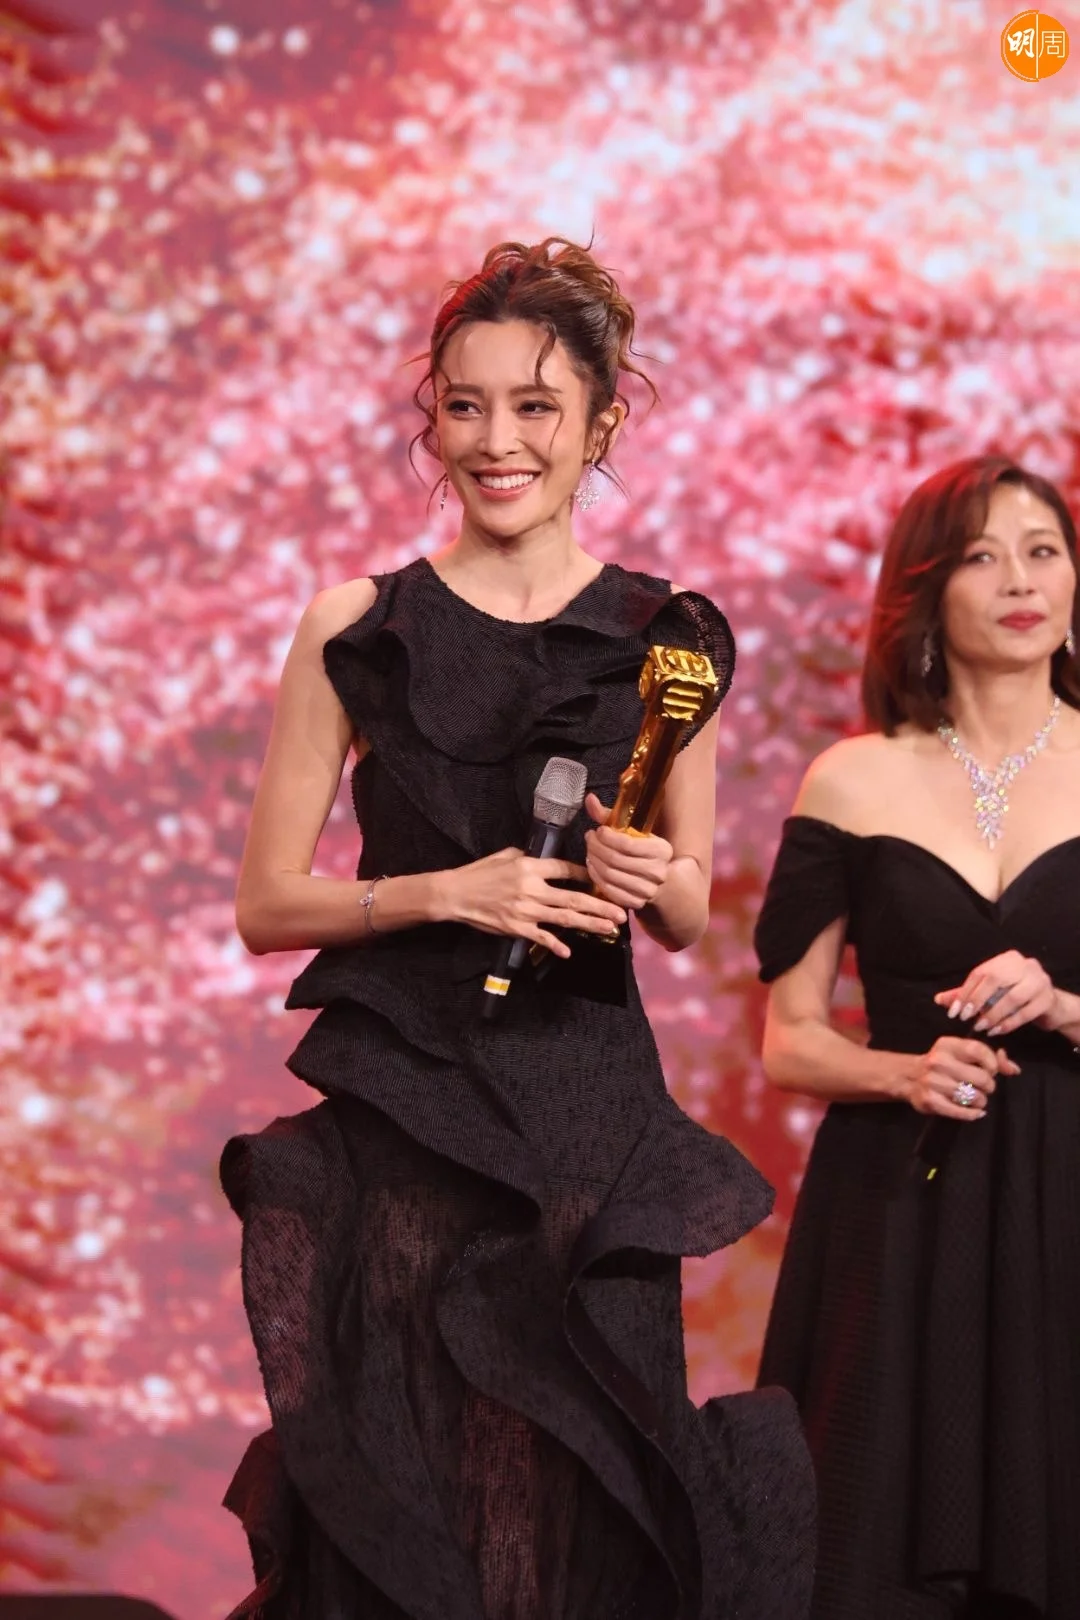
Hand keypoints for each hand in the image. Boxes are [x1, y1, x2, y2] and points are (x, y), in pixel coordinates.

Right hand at [443, 847, 626, 959]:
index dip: (587, 875)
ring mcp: (526, 910)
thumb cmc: (481, 872)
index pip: (567, 870)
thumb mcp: (507, 855)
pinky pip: (541, 937)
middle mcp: (532, 888)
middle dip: (601, 906)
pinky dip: (556, 945)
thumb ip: (530, 858)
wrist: (457, 894)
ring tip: (609, 928)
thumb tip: (547, 862)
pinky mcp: (517, 928)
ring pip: (565, 918)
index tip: (603, 880)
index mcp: (531, 867)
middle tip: (621, 913)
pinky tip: (569, 951)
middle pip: (574, 898)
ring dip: (590, 923)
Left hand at [583, 792, 673, 910]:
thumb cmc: (642, 850)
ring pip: (610, 875)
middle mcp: (658, 871)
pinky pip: (609, 890)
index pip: (627, 844)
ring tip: (590, 851)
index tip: (597, 830)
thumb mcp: (632, 831)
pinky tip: (593, 866)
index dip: (607, 837)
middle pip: (615, 859)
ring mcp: (648, 890)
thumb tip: (589, 798)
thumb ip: (609, 815)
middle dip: (596, 847)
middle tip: (589, 839)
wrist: (659, 879)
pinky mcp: (636, 903)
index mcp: (662, 850)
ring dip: (594, 861)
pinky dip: (596, 877)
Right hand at [906, 1037, 1019, 1119]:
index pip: (978, 1050)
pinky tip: (975, 1112)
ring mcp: (933, 1082)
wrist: (908, 1076)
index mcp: (947, 1045)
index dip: (992, 1063)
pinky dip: (973, 1114)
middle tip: (983, 1087)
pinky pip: (962, 1112)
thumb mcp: (962, 1054)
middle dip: (988, 1086)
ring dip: (980, 1101)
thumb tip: (1013, 1069)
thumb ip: (990, 1058)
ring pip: (974, 1097)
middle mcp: (938, 1061)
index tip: (992, 1070)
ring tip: (974, 1098)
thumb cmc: (943, 1064)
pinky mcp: (931, 1101)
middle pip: (981, 1078)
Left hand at [934, 949, 1055, 1037]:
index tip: (954, 1012)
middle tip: (965, 1019)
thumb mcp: (991, 992)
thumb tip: (938, 999)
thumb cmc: (1015, 996)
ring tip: (980, 1027)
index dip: (964, 992)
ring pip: (1012, 998)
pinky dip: (1008, 1024)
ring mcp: (1040, 981)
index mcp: (1008, 958)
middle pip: (996, 979)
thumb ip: (967, 994)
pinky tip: (996, 1031)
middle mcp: (1026, 964)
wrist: (1050, 1005)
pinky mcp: (1047, 1000)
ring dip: (993, 1014)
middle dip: (978, 1000)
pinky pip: (1025, 1013)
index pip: (981, 972)